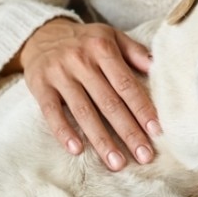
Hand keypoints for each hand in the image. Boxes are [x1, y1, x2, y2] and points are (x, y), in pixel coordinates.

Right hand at [12, 18, 159, 171]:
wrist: (42, 34)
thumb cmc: (85, 41)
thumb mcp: (111, 36)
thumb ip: (135, 51)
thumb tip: (158, 67)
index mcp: (102, 48)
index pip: (126, 84)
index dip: (141, 108)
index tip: (156, 131)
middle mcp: (81, 61)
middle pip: (108, 102)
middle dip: (128, 132)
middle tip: (143, 156)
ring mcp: (59, 74)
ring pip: (83, 112)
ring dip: (101, 140)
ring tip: (117, 162)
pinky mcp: (39, 86)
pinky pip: (51, 112)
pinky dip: (64, 131)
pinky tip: (77, 150)